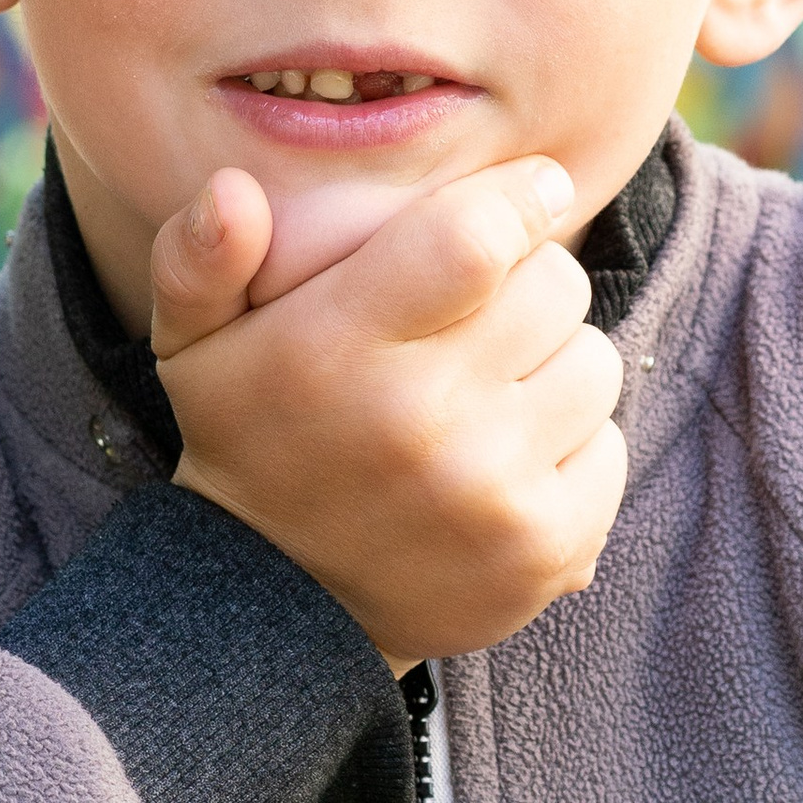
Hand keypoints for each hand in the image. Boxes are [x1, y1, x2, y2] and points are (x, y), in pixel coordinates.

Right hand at [147, 158, 627, 672]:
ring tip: (493, 390)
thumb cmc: (252, 443)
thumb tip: (230, 189)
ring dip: (555, 364)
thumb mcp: (194, 349)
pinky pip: (609, 447)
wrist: (277, 613)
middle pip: (556, 287)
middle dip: (532, 282)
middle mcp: (417, 422)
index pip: (474, 239)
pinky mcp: (542, 550)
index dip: (520, 198)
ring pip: (594, 363)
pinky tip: (509, 459)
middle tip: (487, 313)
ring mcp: (488, 493)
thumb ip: (200, 260)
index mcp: (336, 351)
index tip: (533, 191)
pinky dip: (573, 446)